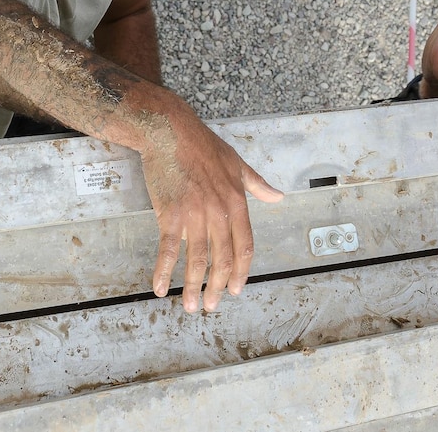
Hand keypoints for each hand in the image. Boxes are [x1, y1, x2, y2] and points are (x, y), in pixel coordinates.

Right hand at [140, 115, 282, 313]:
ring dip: (192, 287)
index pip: (245, 246)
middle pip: (223, 259)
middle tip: (210, 306)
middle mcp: (219, 212)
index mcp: (237, 202)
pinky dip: (163, 272)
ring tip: (189, 306)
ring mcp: (195, 215)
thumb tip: (279, 196)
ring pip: (197, 261)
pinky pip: (167, 250)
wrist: (170, 131)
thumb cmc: (202, 145)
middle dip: (217, 288)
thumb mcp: (237, 163)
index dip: (241, 272)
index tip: (236, 290)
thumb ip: (257, 184)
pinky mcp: (170, 214)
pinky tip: (159, 288)